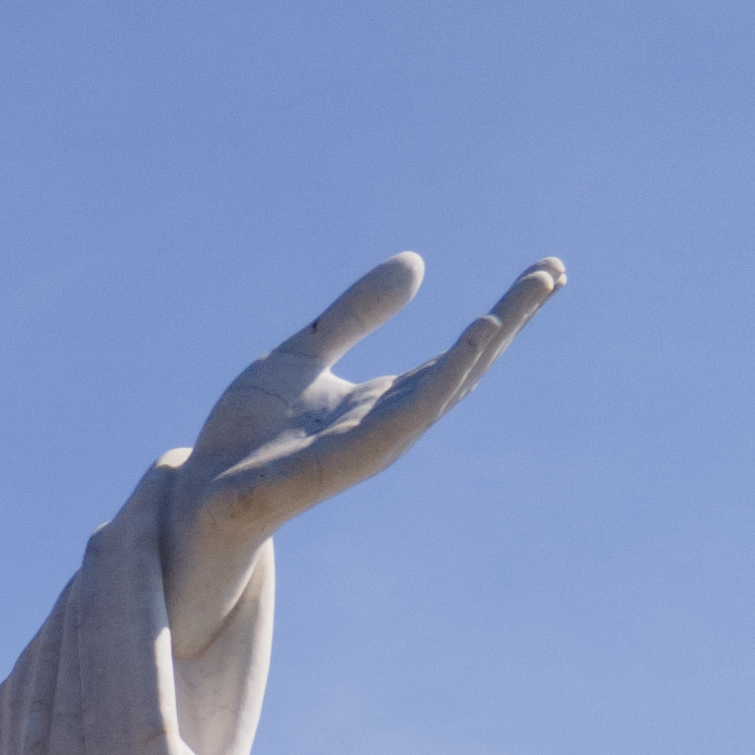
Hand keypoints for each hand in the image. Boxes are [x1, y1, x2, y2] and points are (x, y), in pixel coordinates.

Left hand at [160, 253, 563, 651]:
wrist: (200, 491)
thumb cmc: (247, 435)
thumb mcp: (304, 352)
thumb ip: (356, 312)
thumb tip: (417, 263)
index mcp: (384, 401)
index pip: (457, 354)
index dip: (502, 315)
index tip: (544, 273)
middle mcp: (390, 424)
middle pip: (466, 367)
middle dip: (512, 321)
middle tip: (555, 272)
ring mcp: (373, 444)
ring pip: (447, 387)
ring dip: (489, 342)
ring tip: (527, 294)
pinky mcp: (345, 460)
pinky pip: (407, 415)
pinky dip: (446, 377)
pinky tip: (475, 338)